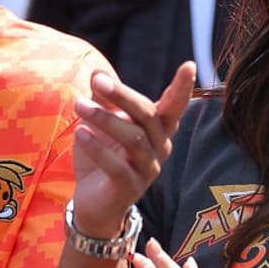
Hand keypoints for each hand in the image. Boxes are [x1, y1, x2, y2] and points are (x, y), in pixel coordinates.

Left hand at [70, 62, 194, 237]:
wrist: (93, 202)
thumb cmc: (102, 155)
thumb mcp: (100, 122)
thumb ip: (103, 98)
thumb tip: (97, 72)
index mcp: (158, 129)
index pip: (174, 106)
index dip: (182, 88)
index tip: (189, 65)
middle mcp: (159, 148)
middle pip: (148, 116)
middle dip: (123, 95)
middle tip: (98, 81)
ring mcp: (147, 170)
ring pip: (134, 139)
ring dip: (105, 119)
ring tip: (78, 105)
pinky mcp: (129, 188)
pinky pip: (117, 166)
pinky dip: (98, 149)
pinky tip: (80, 134)